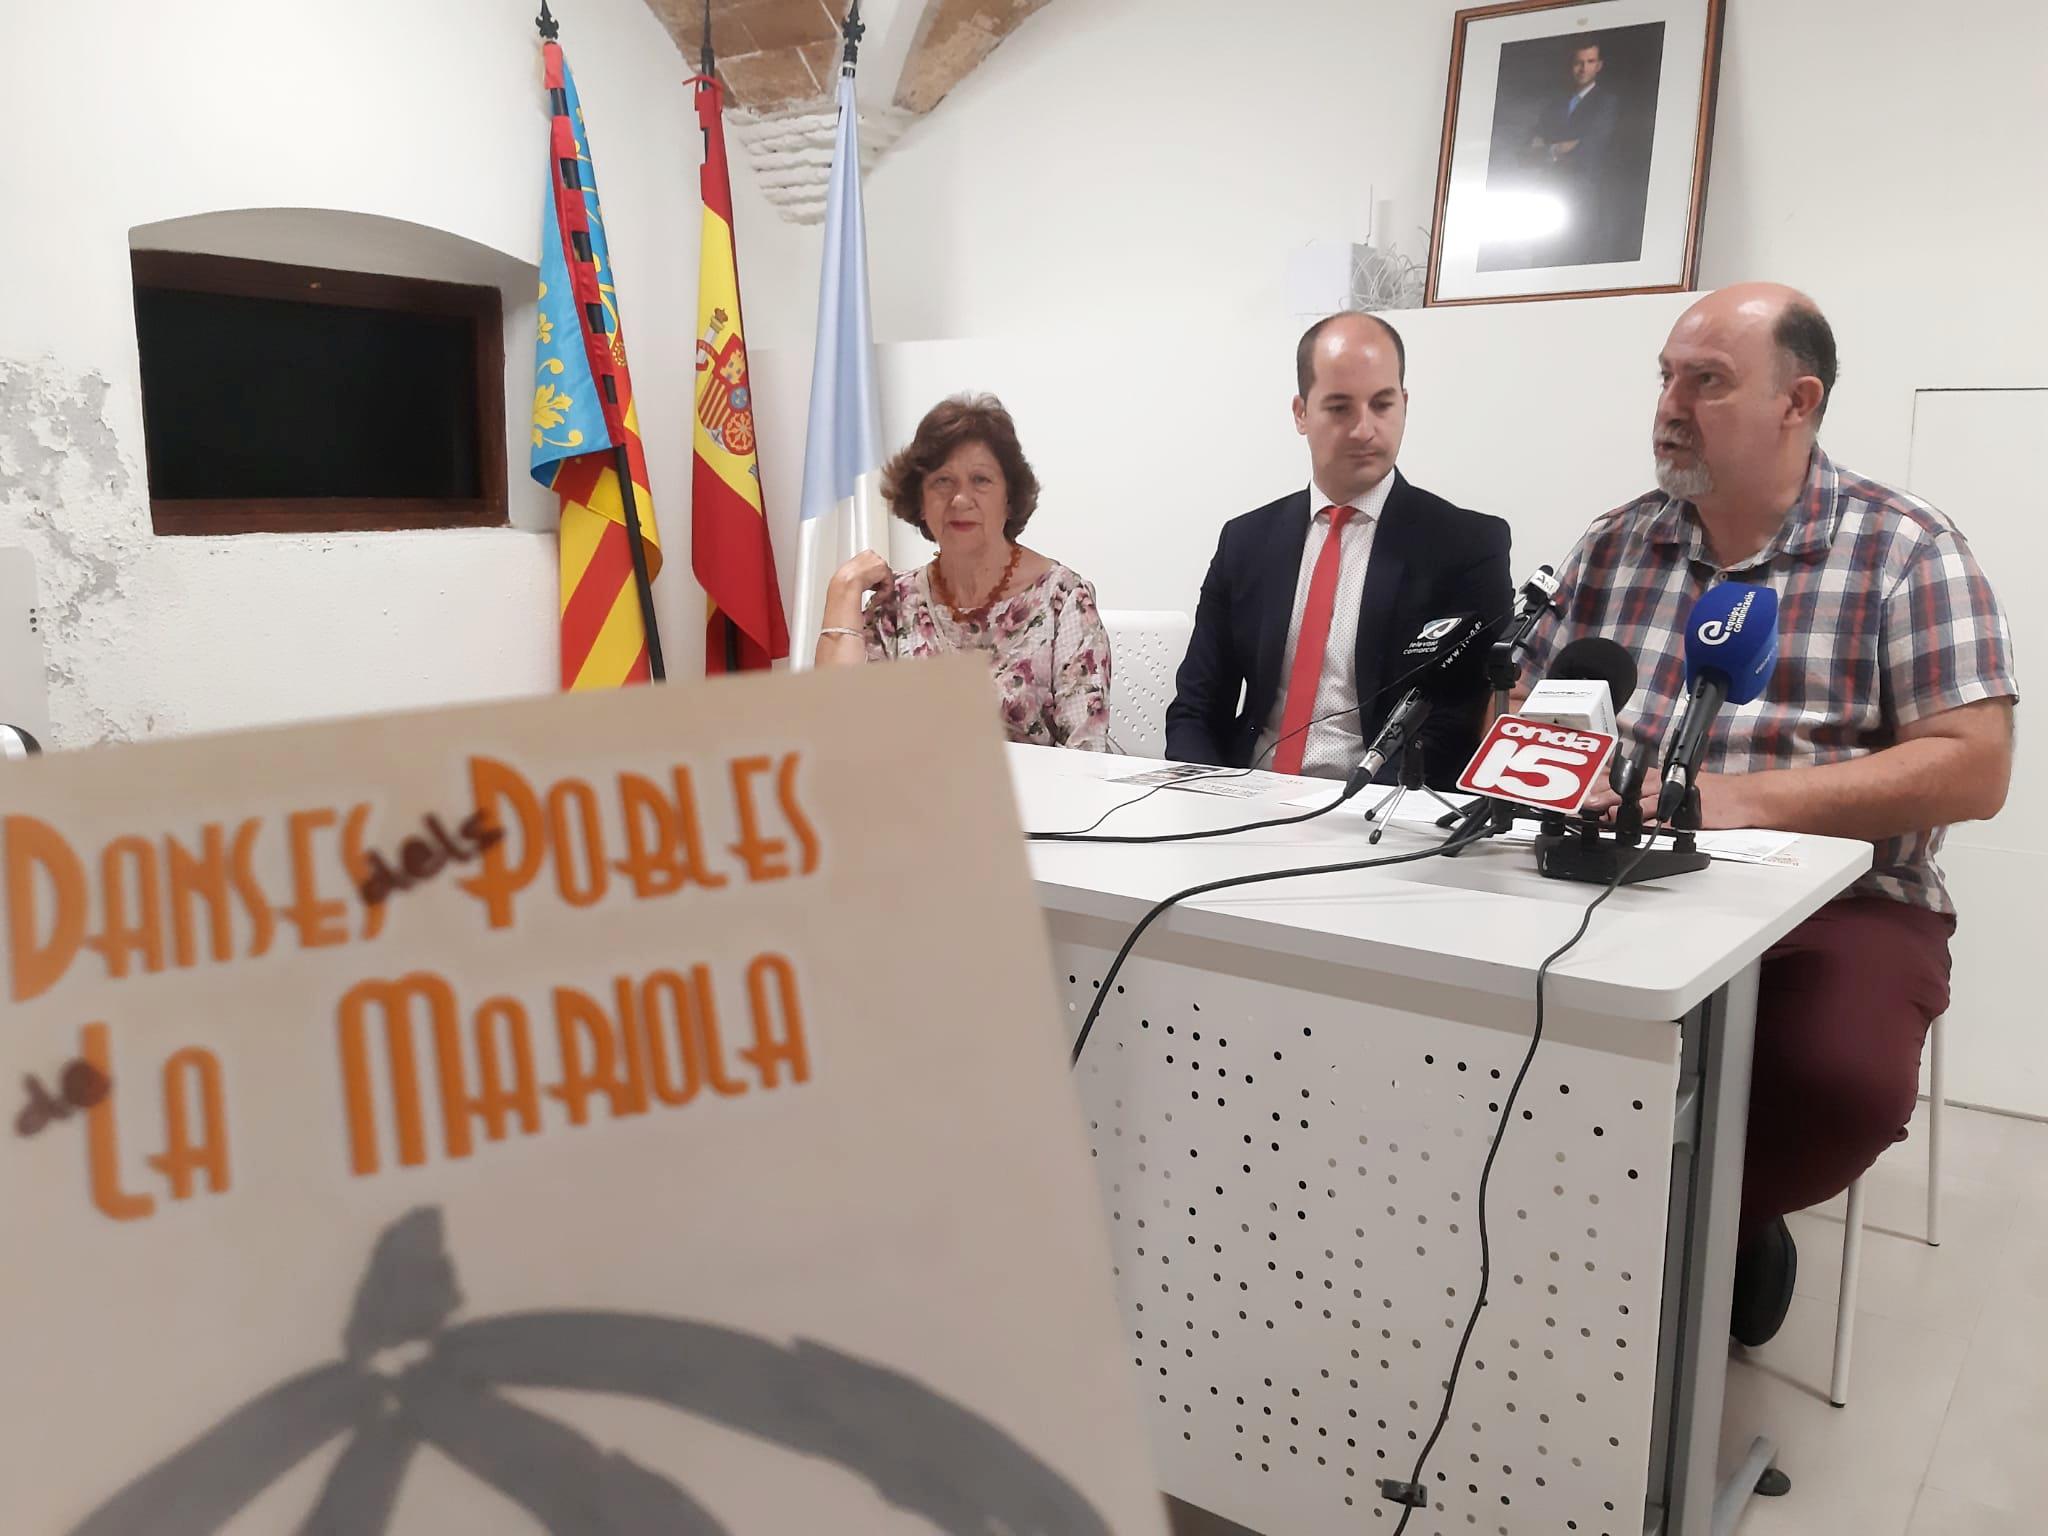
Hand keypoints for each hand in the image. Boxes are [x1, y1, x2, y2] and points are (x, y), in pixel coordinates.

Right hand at [824, 551, 892, 626]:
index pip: (874, 566)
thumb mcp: (852, 576)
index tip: (870, 588)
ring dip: (881, 590)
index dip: (873, 579)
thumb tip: (864, 583)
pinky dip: (884, 593)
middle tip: (874, 595)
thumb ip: (861, 576)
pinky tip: (875, 598)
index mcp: (864, 555)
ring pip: (886, 578)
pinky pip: (889, 584)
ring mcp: (878, 561)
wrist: (845, 583)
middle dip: (879, 583)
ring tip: (873, 598)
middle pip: (882, 571)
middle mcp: (872, 555)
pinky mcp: (883, 569)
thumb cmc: (844, 582)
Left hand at [1582, 771, 1747, 829]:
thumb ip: (1644, 799)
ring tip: (1587, 807)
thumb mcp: (1672, 790)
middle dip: (1592, 792)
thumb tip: (1615, 811)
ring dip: (1608, 801)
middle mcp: (1656, 780)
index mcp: (1652, 776)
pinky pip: (1655, 810)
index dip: (1592, 783)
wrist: (1741, 798)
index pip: (1617, 777)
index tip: (1570, 790)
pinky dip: (1637, 814)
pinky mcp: (1679, 806)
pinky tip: (1622, 818)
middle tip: (1570, 800)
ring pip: (1631, 795)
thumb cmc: (1709, 796)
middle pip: (1618, 784)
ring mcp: (1668, 791)